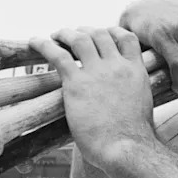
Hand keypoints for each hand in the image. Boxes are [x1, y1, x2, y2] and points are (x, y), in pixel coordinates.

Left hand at [29, 26, 153, 172]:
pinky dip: (44, 45)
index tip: (103, 33)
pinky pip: (58, 55)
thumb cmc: (133, 137)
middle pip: (100, 33)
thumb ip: (131, 94)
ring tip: (56, 35)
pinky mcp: (77, 83)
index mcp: (135, 71)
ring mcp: (97, 72)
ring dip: (65, 33)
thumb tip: (123, 102)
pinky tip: (34, 42)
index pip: (127, 38)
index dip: (113, 32)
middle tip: (74, 35)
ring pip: (79, 39)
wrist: (125, 147)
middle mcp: (117, 66)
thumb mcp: (142, 105)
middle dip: (85, 31)